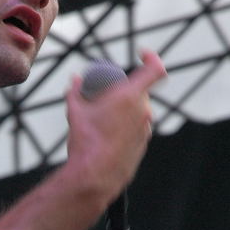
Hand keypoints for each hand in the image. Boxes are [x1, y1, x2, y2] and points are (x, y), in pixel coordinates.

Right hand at [64, 49, 164, 210]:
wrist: (95, 176)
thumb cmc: (86, 142)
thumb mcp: (74, 111)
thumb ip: (75, 91)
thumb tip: (74, 80)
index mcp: (129, 97)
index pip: (155, 69)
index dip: (152, 58)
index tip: (142, 54)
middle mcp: (143, 111)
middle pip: (141, 91)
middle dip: (125, 90)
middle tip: (106, 95)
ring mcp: (146, 129)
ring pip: (139, 111)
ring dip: (125, 109)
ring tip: (104, 119)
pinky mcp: (143, 144)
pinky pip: (137, 128)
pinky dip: (126, 126)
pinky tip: (108, 136)